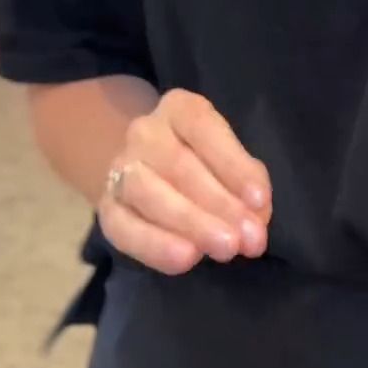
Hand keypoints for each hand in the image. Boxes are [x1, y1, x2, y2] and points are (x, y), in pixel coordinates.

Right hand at [99, 89, 271, 275]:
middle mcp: (145, 132)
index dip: (233, 164)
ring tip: (226, 248)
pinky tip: (186, 259)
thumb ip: (245, 180)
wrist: (147, 171)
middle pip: (178, 164)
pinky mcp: (107, 208)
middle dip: (220, 204)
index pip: (203, 127)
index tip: (260, 200)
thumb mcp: (227, 157)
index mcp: (179, 108)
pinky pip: (124, 228)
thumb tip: (256, 215)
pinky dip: (155, 245)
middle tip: (251, 239)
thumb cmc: (203, 162)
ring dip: (192, 224)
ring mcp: (121, 168)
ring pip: (148, 192)